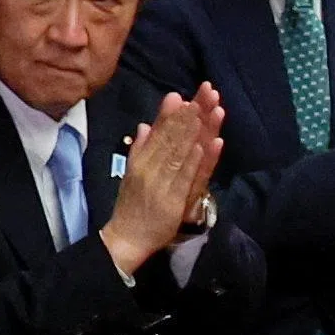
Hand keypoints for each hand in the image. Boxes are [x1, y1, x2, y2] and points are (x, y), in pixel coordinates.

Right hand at [104, 87, 229, 275]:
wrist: (126, 238)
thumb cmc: (130, 206)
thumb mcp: (131, 174)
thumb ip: (139, 149)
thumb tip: (145, 126)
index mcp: (140, 161)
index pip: (156, 134)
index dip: (168, 114)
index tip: (179, 96)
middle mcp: (150, 169)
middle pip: (171, 138)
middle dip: (187, 115)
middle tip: (201, 95)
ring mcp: (162, 185)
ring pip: (180, 153)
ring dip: (195, 131)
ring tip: (207, 111)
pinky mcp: (173, 201)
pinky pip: (186, 178)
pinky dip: (196, 161)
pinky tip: (206, 146)